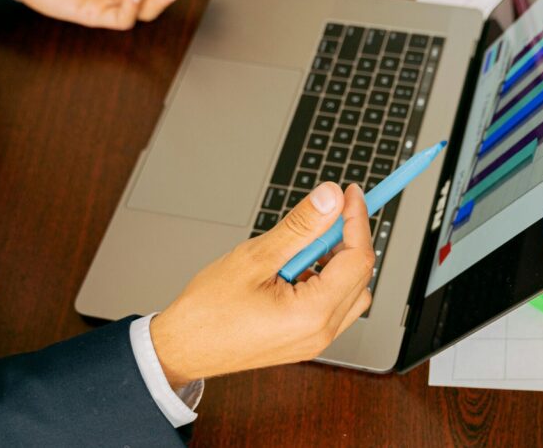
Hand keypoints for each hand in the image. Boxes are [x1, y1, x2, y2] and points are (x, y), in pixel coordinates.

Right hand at [150, 183, 374, 386]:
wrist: (182, 348)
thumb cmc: (208, 310)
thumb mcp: (255, 257)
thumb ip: (300, 226)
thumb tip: (331, 198)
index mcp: (312, 315)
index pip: (357, 259)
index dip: (356, 220)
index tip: (350, 194)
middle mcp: (321, 332)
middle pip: (359, 275)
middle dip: (348, 238)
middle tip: (326, 212)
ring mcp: (315, 340)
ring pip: (350, 290)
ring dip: (336, 261)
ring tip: (300, 246)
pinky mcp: (305, 339)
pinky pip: (333, 304)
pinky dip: (324, 279)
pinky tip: (294, 268)